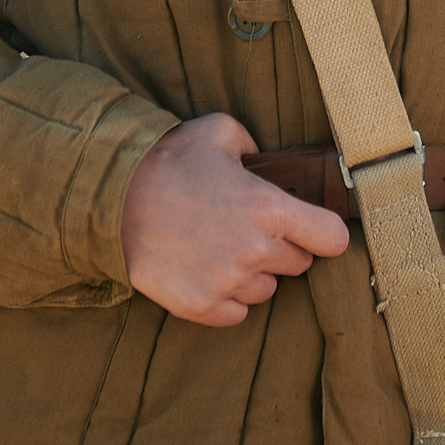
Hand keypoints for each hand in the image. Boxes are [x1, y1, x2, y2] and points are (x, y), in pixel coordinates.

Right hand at [121, 113, 351, 325]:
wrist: (111, 201)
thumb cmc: (166, 162)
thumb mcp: (218, 130)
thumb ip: (253, 144)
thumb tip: (263, 158)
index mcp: (268, 208)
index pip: (333, 238)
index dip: (325, 232)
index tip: (313, 228)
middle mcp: (255, 251)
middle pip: (300, 265)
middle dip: (282, 247)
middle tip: (250, 229)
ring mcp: (227, 283)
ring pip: (266, 290)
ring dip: (253, 274)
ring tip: (222, 248)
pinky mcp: (200, 307)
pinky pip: (235, 314)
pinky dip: (226, 299)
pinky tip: (207, 272)